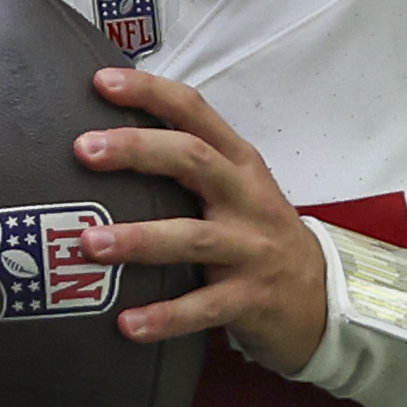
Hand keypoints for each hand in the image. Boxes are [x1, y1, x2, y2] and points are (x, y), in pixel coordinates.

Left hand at [73, 68, 330, 373]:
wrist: (322, 300)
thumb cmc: (259, 237)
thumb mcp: (237, 190)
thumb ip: (188, 166)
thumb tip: (106, 143)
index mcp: (239, 163)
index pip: (195, 112)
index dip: (151, 92)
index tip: (101, 82)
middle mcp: (247, 199)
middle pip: (194, 160)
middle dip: (138, 150)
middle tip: (84, 150)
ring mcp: (252, 250)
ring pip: (194, 237)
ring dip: (140, 238)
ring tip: (90, 242)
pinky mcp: (252, 299)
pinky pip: (204, 308)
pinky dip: (165, 317)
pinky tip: (128, 324)